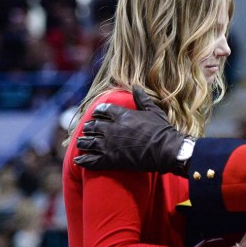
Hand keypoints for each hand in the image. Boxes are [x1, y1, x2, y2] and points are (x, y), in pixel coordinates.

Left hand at [74, 85, 188, 174]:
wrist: (166, 150)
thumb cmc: (162, 131)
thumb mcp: (153, 111)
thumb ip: (142, 99)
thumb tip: (136, 86)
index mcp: (121, 115)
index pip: (102, 110)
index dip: (98, 112)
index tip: (96, 115)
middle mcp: (111, 128)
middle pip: (92, 126)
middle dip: (88, 128)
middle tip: (86, 130)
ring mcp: (109, 144)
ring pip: (88, 142)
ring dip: (83, 142)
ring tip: (80, 143)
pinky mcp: (110, 160)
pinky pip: (91, 160)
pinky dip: (83, 160)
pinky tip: (78, 160)